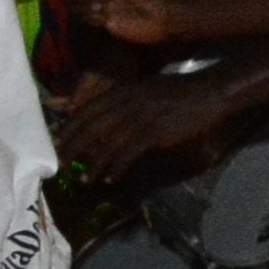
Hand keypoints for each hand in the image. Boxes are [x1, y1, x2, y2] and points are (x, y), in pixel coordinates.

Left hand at [58, 71, 235, 179]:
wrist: (210, 93)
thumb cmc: (181, 91)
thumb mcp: (147, 89)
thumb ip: (127, 101)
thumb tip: (110, 118)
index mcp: (122, 91)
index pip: (87, 111)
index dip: (71, 128)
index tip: (58, 142)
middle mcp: (126, 103)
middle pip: (92, 128)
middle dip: (73, 148)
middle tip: (61, 165)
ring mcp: (140, 117)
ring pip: (107, 144)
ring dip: (94, 164)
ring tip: (84, 180)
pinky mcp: (154, 132)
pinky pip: (128, 153)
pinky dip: (117, 167)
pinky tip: (111, 178)